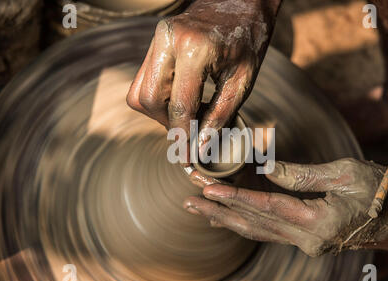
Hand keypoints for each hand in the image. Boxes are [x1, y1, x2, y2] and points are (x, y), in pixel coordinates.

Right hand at [127, 0, 278, 144]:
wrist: (242, 2)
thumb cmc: (249, 39)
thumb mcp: (243, 81)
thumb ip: (220, 115)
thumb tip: (200, 147)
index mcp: (194, 50)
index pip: (178, 106)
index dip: (182, 137)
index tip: (187, 159)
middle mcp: (167, 41)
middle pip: (147, 101)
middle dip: (166, 125)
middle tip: (189, 133)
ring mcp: (157, 39)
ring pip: (138, 92)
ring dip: (158, 113)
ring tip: (187, 116)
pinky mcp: (155, 41)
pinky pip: (143, 80)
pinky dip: (157, 99)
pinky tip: (182, 100)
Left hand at [184, 158, 387, 256]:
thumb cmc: (377, 191)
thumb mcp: (344, 174)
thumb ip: (301, 174)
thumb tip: (265, 169)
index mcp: (318, 221)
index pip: (267, 207)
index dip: (236, 196)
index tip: (207, 188)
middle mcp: (307, 239)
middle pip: (254, 223)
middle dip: (219, 209)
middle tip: (189, 199)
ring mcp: (304, 243)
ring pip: (256, 232)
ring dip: (225, 219)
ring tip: (197, 208)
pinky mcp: (303, 240)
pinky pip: (266, 233)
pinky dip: (243, 224)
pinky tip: (223, 219)